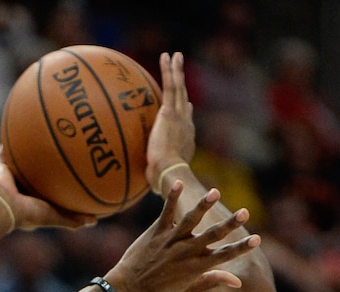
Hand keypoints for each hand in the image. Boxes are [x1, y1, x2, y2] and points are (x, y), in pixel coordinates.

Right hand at [0, 146, 96, 229]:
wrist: (4, 206)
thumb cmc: (30, 213)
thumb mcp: (55, 217)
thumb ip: (73, 220)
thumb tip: (95, 220)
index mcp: (32, 202)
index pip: (48, 192)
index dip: (57, 184)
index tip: (69, 176)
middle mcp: (21, 190)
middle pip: (35, 174)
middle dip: (43, 166)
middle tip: (56, 154)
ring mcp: (10, 179)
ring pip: (20, 163)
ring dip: (27, 153)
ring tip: (37, 138)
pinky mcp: (1, 168)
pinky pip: (4, 153)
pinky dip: (8, 144)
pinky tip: (17, 129)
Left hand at [105, 183, 258, 291]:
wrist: (130, 287)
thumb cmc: (162, 291)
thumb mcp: (190, 290)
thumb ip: (214, 281)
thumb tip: (237, 281)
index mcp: (197, 267)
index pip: (225, 256)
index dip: (241, 248)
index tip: (257, 239)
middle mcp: (186, 252)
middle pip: (212, 235)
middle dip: (230, 224)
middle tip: (245, 213)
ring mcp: (171, 240)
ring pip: (190, 220)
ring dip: (203, 206)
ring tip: (216, 193)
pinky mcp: (157, 232)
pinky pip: (166, 212)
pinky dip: (172, 198)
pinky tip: (179, 183)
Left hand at [145, 52, 194, 189]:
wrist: (169, 172)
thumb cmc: (164, 181)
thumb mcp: (161, 178)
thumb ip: (158, 177)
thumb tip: (153, 188)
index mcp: (185, 141)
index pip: (186, 123)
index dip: (186, 113)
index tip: (186, 106)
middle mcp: (186, 125)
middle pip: (184, 100)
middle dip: (183, 85)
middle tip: (181, 71)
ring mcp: (179, 117)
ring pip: (179, 88)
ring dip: (177, 70)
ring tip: (175, 55)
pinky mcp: (169, 112)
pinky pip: (169, 86)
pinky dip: (169, 71)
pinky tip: (166, 57)